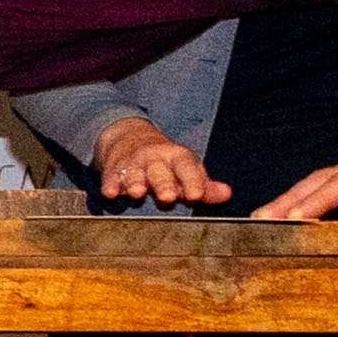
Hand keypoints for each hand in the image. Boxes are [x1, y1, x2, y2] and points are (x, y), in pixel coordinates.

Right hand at [93, 115, 220, 208]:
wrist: (129, 138)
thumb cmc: (165, 162)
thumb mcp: (186, 168)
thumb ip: (205, 185)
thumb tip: (227, 194)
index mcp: (177, 158)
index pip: (186, 167)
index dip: (192, 181)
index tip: (196, 195)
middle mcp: (155, 159)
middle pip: (160, 172)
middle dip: (163, 184)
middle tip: (167, 198)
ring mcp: (133, 164)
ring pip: (134, 174)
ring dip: (135, 183)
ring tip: (137, 193)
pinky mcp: (113, 170)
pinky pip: (111, 177)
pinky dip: (110, 185)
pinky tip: (110, 193)